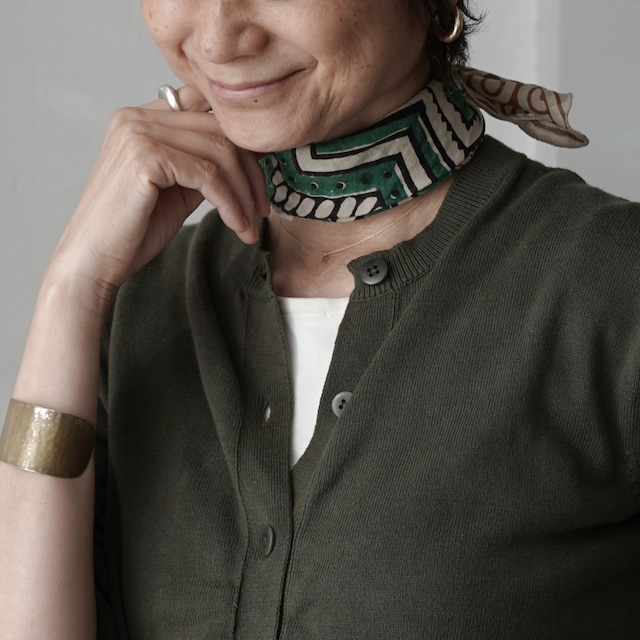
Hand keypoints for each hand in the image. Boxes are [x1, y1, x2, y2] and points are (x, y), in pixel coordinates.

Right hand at [48, 85, 268, 311]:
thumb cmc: (133, 230)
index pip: (208, 111)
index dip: (242, 143)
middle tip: (262, 209)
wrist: (94, 261)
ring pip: (220, 151)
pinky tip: (237, 226)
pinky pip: (208, 175)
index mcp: (143, 118)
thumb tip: (250, 158)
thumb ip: (205, 167)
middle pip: (220, 130)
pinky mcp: (144, 156)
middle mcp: (137, 117)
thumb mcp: (178, 190)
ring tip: (251, 224)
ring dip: (244, 193)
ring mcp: (138, 133)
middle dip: (251, 172)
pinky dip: (230, 203)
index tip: (259, 180)